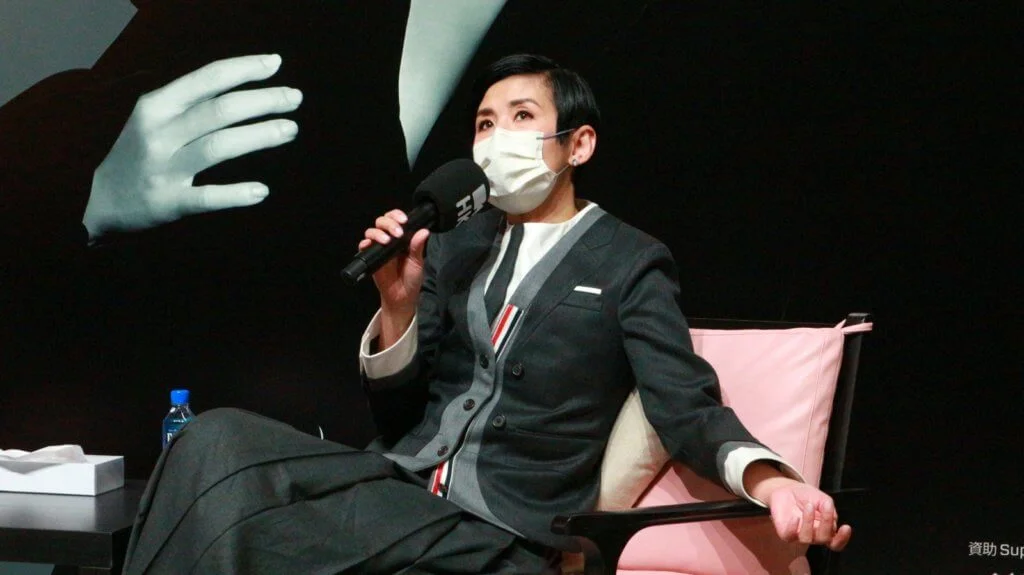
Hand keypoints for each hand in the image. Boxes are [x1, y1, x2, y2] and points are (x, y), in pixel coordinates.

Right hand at [83, 54, 302, 239]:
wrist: (98, 200)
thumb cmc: (139, 153)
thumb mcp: (153, 118)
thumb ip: (189, 101)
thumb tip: (241, 83)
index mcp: (156, 106)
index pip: (207, 79)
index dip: (244, 69)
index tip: (276, 64)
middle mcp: (159, 133)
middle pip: (220, 110)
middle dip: (263, 100)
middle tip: (294, 98)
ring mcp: (163, 168)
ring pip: (218, 146)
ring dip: (259, 136)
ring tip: (290, 130)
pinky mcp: (169, 202)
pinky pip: (207, 197)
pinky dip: (236, 194)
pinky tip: (261, 191)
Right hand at [359, 209, 429, 345]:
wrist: (402, 297)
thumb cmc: (411, 279)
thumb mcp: (417, 262)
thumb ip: (417, 247)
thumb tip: (424, 231)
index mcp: (402, 238)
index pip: (396, 219)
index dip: (397, 216)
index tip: (404, 220)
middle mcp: (389, 240)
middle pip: (382, 221)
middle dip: (388, 223)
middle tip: (397, 233)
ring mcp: (378, 248)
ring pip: (371, 231)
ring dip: (377, 233)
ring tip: (387, 240)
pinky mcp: (370, 258)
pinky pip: (363, 247)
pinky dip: (365, 244)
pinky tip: (370, 245)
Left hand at [765, 481, 851, 550]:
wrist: (787, 489)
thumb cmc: (807, 496)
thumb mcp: (822, 499)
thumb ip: (829, 508)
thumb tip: (833, 516)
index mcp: (825, 530)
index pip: (835, 542)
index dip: (842, 538)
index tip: (846, 527)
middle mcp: (813, 535)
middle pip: (824, 539)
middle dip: (827, 522)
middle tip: (826, 506)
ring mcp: (799, 536)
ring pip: (807, 538)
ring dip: (810, 521)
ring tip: (809, 505)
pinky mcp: (785, 533)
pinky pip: (789, 535)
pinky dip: (793, 527)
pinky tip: (795, 517)